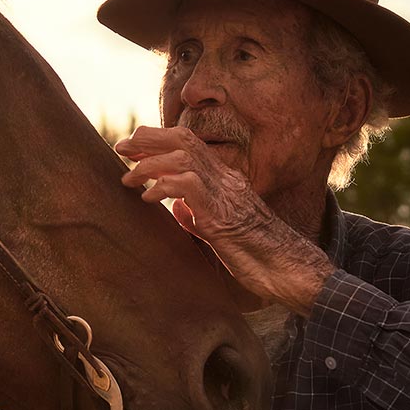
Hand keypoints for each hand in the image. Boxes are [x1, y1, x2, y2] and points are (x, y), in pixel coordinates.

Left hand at [115, 125, 331, 314]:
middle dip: (148, 139)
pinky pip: (187, 185)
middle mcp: (226, 180)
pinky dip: (162, 186)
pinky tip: (149, 198)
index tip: (132, 148)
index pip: (190, 146)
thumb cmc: (259, 256)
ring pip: (182, 157)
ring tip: (129, 178)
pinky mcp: (222, 214)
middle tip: (120, 148)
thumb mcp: (221, 232)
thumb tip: (177, 207)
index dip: (158, 140)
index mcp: (226, 182)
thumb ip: (199, 215)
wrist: (289, 270)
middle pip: (184, 139)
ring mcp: (226, 194)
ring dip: (149, 163)